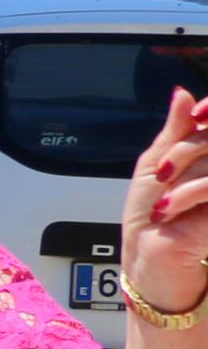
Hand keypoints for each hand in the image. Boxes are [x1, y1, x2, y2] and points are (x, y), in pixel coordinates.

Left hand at [126, 83, 207, 312]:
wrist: (152, 254)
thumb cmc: (152, 213)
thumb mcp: (157, 163)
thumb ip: (175, 129)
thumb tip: (182, 93)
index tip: (197, 114)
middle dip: (186, 149)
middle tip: (163, 172)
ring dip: (184, 175)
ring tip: (165, 203)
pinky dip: (189, 193)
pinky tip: (170, 211)